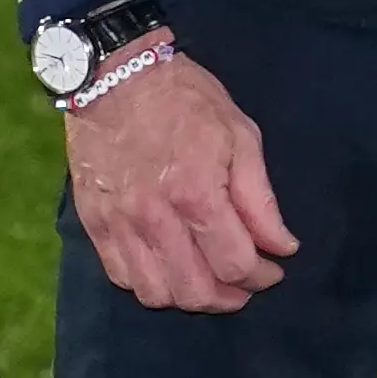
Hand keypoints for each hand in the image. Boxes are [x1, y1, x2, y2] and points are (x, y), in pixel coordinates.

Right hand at [65, 49, 297, 310]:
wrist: (115, 79)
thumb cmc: (187, 99)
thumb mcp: (240, 134)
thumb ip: (259, 198)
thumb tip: (282, 245)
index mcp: (196, 192)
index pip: (234, 262)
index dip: (262, 275)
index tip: (275, 268)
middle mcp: (154, 219)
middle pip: (194, 291)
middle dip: (230, 297)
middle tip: (247, 284)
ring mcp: (119, 226)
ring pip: (155, 294)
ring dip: (189, 297)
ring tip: (211, 282)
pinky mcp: (94, 227)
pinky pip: (122, 278)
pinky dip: (152, 285)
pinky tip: (172, 270)